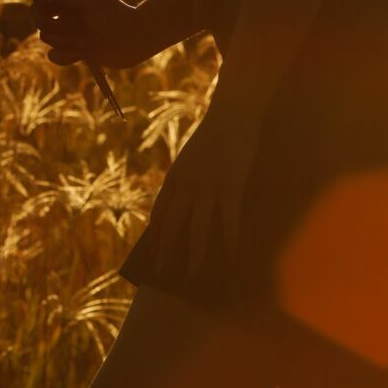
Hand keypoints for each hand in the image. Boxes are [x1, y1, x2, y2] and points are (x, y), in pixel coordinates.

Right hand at [31, 0, 146, 68]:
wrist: (133, 40)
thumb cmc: (116, 15)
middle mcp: (66, 10)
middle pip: (37, 12)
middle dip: (42, 18)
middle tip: (48, 20)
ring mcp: (67, 31)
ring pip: (45, 35)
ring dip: (61, 38)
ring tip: (82, 40)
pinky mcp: (71, 50)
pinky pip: (54, 55)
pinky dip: (65, 55)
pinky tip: (81, 53)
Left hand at [152, 80, 267, 276]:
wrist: (233, 112)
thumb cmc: (216, 132)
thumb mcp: (192, 156)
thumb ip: (188, 179)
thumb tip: (188, 204)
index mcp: (175, 176)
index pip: (160, 212)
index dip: (156, 235)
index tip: (154, 253)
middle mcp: (186, 185)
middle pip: (172, 226)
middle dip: (166, 252)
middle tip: (163, 274)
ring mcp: (208, 188)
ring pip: (198, 230)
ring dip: (196, 255)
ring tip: (195, 275)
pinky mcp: (231, 187)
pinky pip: (228, 220)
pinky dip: (230, 240)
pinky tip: (232, 255)